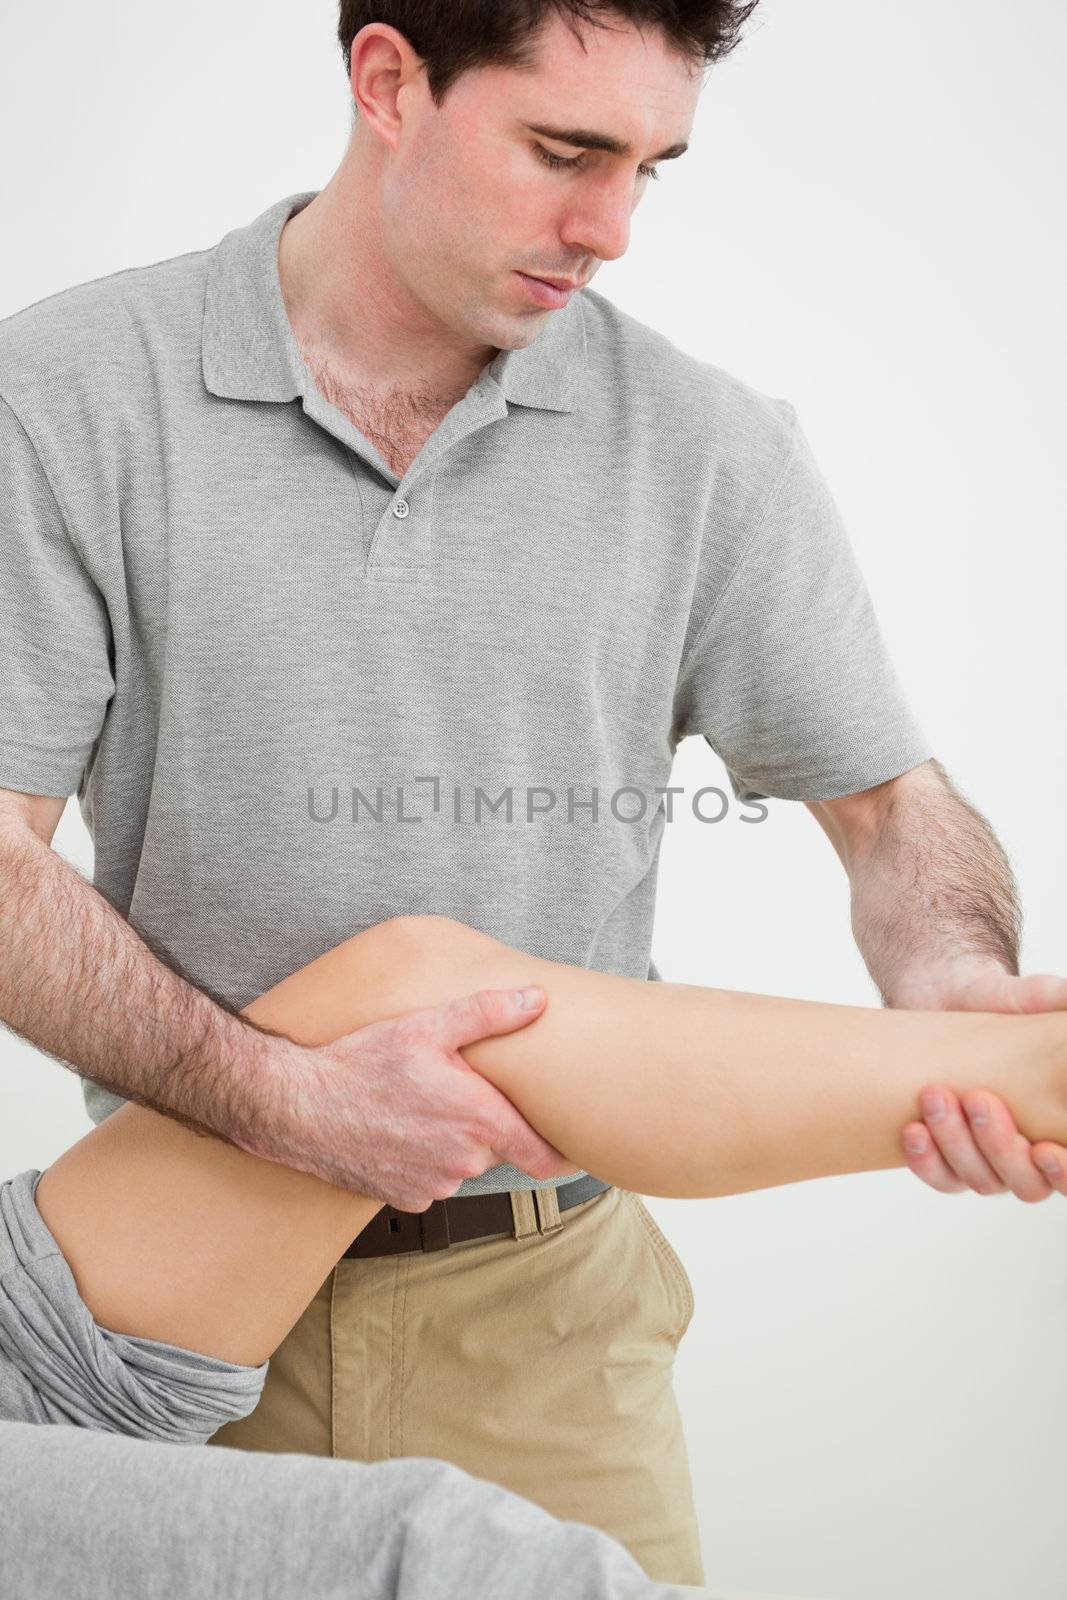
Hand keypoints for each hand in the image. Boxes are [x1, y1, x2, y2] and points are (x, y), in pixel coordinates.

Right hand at [250, 984, 579, 1210]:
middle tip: (460, 1091)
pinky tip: (399, 1128)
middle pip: (498, 1147)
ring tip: (420, 1105)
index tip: (573, 1143)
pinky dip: (424, 1156)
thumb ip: (490, 1013)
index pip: (545, 1155)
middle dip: (488, 1123)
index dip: (563, 1151)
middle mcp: (463, 1163)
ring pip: (463, 1162)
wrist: (298, 1108)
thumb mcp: (428, 1026)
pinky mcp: (405, 1199)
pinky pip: (432, 1177)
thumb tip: (539, 999)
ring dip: (454, 1140)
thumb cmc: (363, 1063)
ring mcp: (434, 1185)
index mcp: (480, 1122)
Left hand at [899, 969, 1066, 1200]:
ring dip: (957, 1146)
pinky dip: (926, 1160)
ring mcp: (986, 1156)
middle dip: (1002, 1147)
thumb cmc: (997, 1002)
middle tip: (978, 1100)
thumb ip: (1057, 998)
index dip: (1064, 1173)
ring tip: (935, 1097)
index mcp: (1058, 1123)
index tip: (1044, 1148)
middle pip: (1027, 1183)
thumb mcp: (1032, 996)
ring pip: (980, 1180)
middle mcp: (1028, 1150)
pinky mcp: (946, 1153)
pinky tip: (914, 1131)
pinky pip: (940, 1176)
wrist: (941, 995)